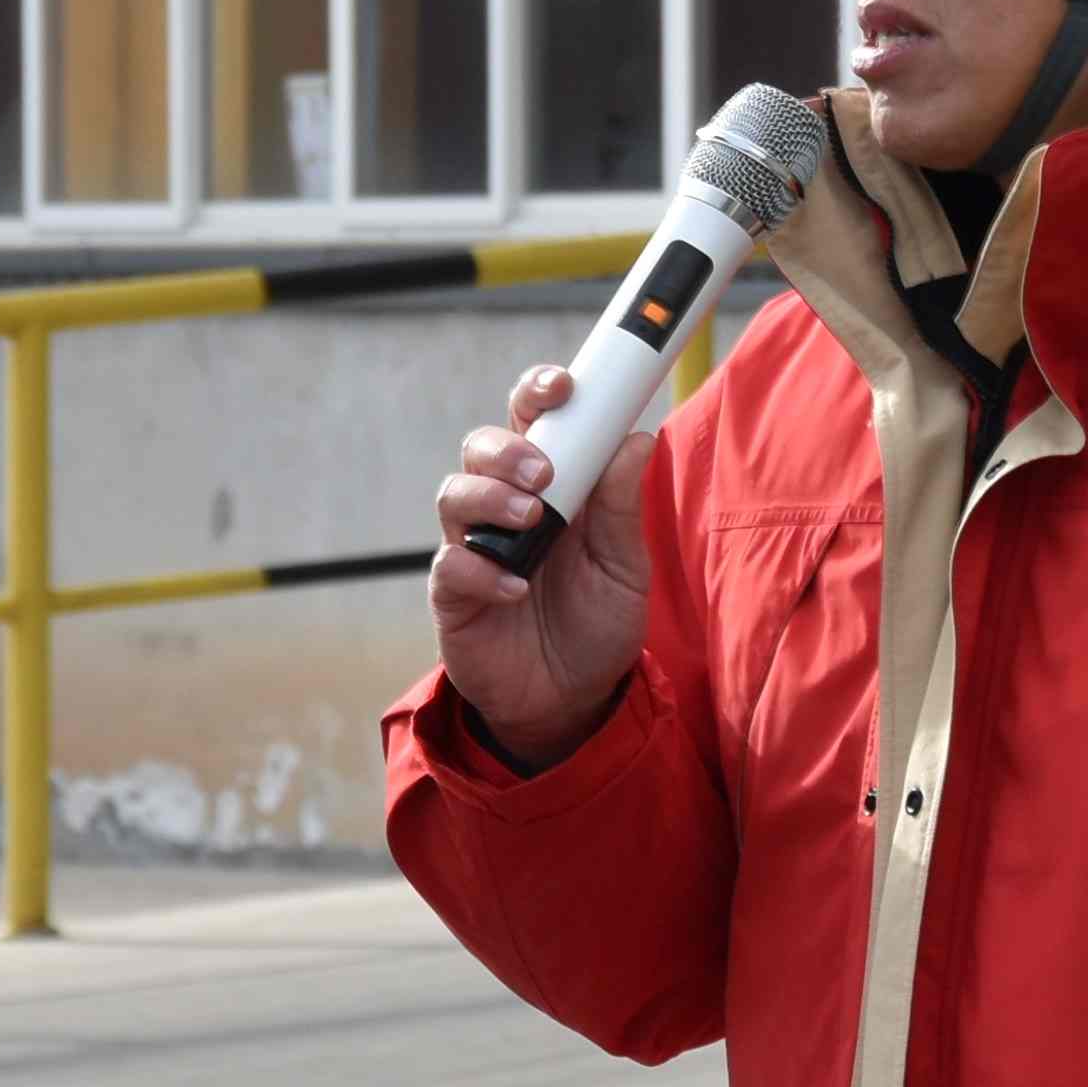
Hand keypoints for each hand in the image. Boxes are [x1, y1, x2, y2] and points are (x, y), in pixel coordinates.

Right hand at [428, 365, 655, 771]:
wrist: (573, 701)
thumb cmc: (597, 623)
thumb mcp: (625, 567)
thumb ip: (623, 507)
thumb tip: (638, 439)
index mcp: (553, 486)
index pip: (534, 420)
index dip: (539, 391)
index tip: (563, 385)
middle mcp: (505, 506)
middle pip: (482, 445)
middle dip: (508, 448)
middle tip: (545, 473)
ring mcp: (473, 547)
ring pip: (454, 492)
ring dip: (491, 498)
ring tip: (532, 522)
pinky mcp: (453, 595)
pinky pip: (449, 566)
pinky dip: (480, 570)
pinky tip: (515, 588)